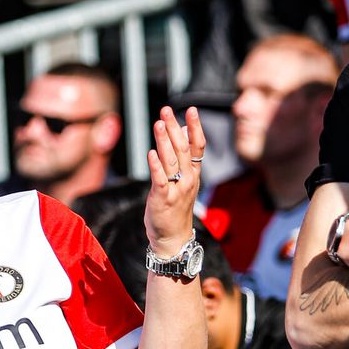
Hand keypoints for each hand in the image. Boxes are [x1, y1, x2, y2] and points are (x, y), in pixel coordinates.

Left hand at [144, 106, 205, 256]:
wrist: (173, 238)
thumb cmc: (175, 208)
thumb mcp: (183, 181)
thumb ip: (183, 157)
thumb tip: (183, 131)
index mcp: (194, 174)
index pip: (197, 146)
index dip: (195, 127)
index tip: (191, 110)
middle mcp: (188, 180)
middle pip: (182, 149)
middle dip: (174, 127)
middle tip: (166, 110)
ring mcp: (176, 189)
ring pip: (171, 161)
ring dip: (164, 141)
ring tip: (158, 123)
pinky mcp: (162, 199)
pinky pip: (160, 179)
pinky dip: (155, 166)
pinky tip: (151, 153)